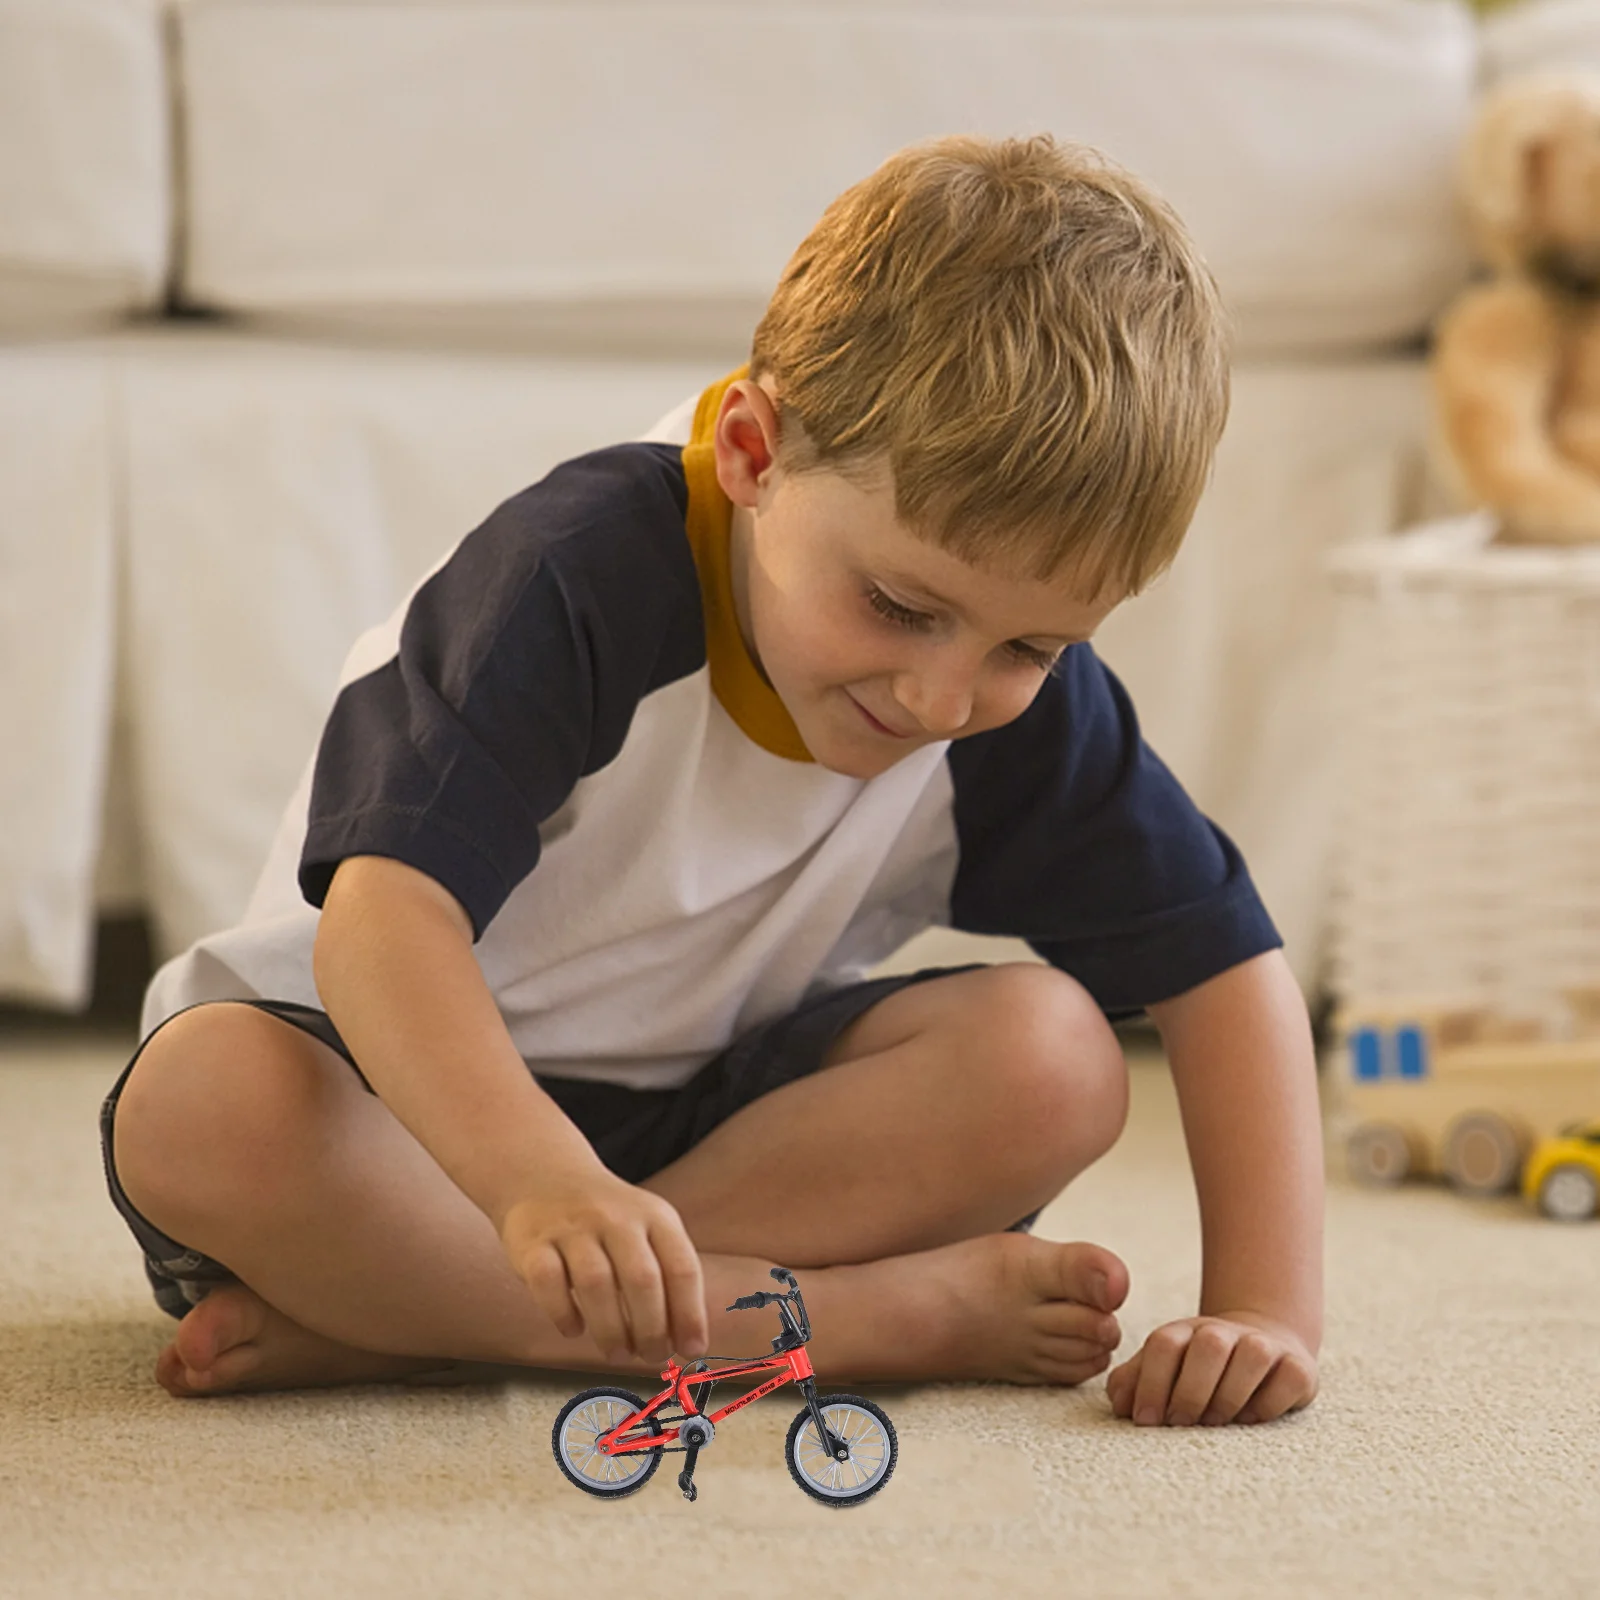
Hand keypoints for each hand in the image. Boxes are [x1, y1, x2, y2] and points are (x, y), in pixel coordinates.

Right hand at [499, 1167, 707, 1365]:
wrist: (546, 1177)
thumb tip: (685, 1341)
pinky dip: (563, 1314)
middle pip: (641, 1279)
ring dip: (611, 1329)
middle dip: (651, 1329)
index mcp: (654, 1216)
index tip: (692, 1350)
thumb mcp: (647, 1230)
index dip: (690, 1314)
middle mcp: (616, 1218)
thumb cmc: (608, 1220)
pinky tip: (574, 1329)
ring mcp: (573, 1228)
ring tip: (617, 1353)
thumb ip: (667, 1278)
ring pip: (596, 1284)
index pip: (682, 1267)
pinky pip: (548, 1283)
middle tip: (651, 1357)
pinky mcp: (533, 1242)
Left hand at [1106, 1311, 1317, 1426]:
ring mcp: (1264, 1345)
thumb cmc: (1200, 1371)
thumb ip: (1134, 1383)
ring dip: (1229, 1396)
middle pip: (1208, 1346)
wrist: (1262, 1348)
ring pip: (1252, 1356)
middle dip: (1190, 1391)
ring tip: (1214, 1423)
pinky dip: (1268, 1404)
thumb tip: (1121, 1404)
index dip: (1150, 1383)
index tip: (1145, 1420)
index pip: (1164, 1344)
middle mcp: (1225, 1332)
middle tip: (1180, 1423)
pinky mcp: (1298, 1366)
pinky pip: (1287, 1380)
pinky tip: (1250, 1420)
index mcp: (1186, 1332)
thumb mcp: (1165, 1370)